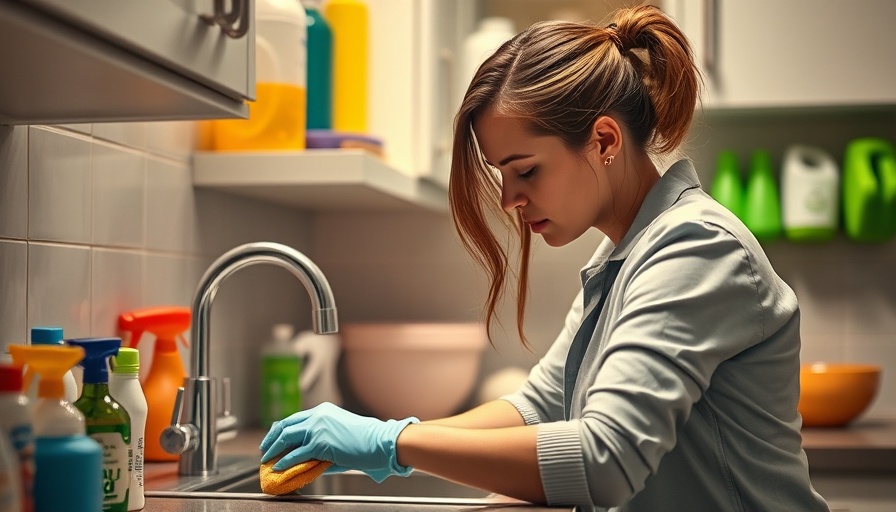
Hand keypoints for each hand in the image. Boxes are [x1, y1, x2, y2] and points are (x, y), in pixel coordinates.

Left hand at [259, 402, 419, 481]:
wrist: (380, 441)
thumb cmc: (366, 440)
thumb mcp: (341, 435)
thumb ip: (323, 445)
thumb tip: (310, 461)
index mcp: (323, 411)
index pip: (295, 418)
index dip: (281, 429)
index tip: (273, 437)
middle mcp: (318, 416)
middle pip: (286, 425)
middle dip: (272, 437)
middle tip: (264, 448)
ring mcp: (318, 428)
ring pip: (287, 437)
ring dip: (274, 449)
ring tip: (267, 459)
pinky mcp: (320, 443)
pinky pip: (296, 453)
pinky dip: (284, 461)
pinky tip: (279, 466)